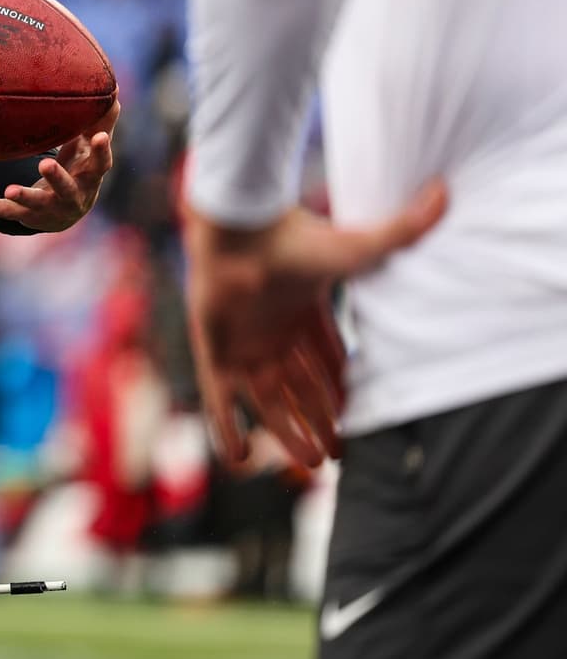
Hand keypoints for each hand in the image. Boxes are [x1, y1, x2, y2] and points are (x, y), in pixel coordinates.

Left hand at [0, 100, 119, 232]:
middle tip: (45, 164)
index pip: (100, 165)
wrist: (65, 214)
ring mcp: (47, 209)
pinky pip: (4, 212)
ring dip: (24, 196)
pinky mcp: (25, 216)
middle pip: (67, 188)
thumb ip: (101, 123)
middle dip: (57, 178)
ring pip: (36, 204)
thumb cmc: (80, 171)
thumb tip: (114, 90)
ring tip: (10, 189)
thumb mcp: (90, 150)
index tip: (100, 135)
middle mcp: (71, 197)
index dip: (102, 151)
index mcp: (89, 178)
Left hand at [183, 181, 446, 468]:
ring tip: (313, 464)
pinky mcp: (214, 352)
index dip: (341, 388)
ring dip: (287, 431)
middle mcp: (272, 331)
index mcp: (303, 311)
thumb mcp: (357, 247)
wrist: (238, 233)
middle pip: (300, 386)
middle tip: (339, 454)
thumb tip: (443, 194)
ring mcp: (242, 343)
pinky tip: (238, 460)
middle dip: (320, 418)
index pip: (327, 359)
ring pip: (268, 400)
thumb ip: (401, 230)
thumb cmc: (295, 239)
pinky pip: (218, 401)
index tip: (358, 416)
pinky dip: (225, 428)